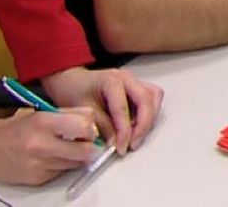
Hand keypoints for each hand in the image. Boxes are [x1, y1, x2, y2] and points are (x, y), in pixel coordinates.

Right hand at [0, 109, 99, 184]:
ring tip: (66, 148)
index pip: (84, 126)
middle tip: (85, 141)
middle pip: (86, 150)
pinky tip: (52, 157)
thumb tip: (93, 119)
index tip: (88, 127)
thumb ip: (69, 113)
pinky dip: (63, 165)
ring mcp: (40, 164)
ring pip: (77, 163)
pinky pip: (62, 172)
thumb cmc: (17, 128)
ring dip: (77, 156)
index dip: (91, 127)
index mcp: (44, 122)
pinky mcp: (38, 178)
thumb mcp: (42, 112)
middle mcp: (42, 144)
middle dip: (90, 146)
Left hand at [41, 66, 163, 155]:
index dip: (124, 131)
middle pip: (146, 100)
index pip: (123, 108)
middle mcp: (127, 78)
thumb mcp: (83, 109)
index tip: (121, 148)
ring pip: (154, 98)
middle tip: (133, 144)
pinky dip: (149, 114)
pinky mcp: (138, 87)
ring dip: (149, 119)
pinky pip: (152, 99)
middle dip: (143, 126)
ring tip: (136, 136)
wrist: (72, 81)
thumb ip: (101, 125)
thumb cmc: (74, 91)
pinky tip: (137, 126)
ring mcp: (135, 81)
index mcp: (111, 80)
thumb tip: (115, 141)